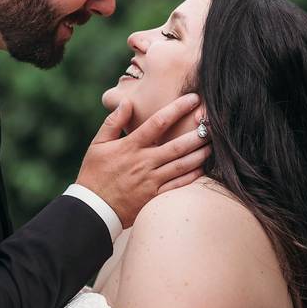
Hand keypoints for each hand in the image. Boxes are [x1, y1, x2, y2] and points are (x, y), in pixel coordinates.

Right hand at [76, 93, 210, 227]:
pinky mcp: (154, 197)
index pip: (158, 123)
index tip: (193, 98)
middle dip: (197, 133)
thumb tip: (127, 102)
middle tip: (212, 123)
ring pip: (181, 165)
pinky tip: (203, 167)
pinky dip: (192, 176)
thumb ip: (113, 122)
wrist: (93, 209)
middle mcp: (144, 162)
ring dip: (199, 154)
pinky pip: (178, 185)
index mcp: (130, 146)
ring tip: (213, 144)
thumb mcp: (98, 144)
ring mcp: (150, 181)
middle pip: (176, 145)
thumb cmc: (94, 173)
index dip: (177, 109)